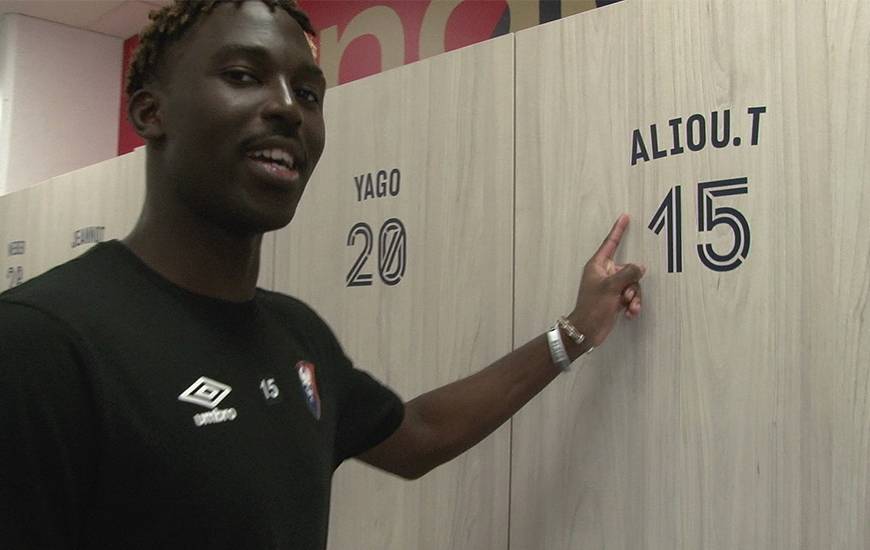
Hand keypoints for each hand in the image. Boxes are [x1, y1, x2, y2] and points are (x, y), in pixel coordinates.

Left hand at [569, 214, 645, 347]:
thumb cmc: (593, 307)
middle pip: (629, 269)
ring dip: (634, 297)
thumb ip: (628, 273)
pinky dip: (632, 304)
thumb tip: (640, 267)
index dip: (618, 230)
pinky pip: (631, 296)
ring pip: (632, 284)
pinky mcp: (615, 299)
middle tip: (626, 295)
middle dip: (632, 284)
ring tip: (629, 306)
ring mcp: (611, 287)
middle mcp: (605, 273)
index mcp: (598, 265)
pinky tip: (629, 313)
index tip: (624, 217)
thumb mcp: (612, 287)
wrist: (587, 331)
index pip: (611, 243)